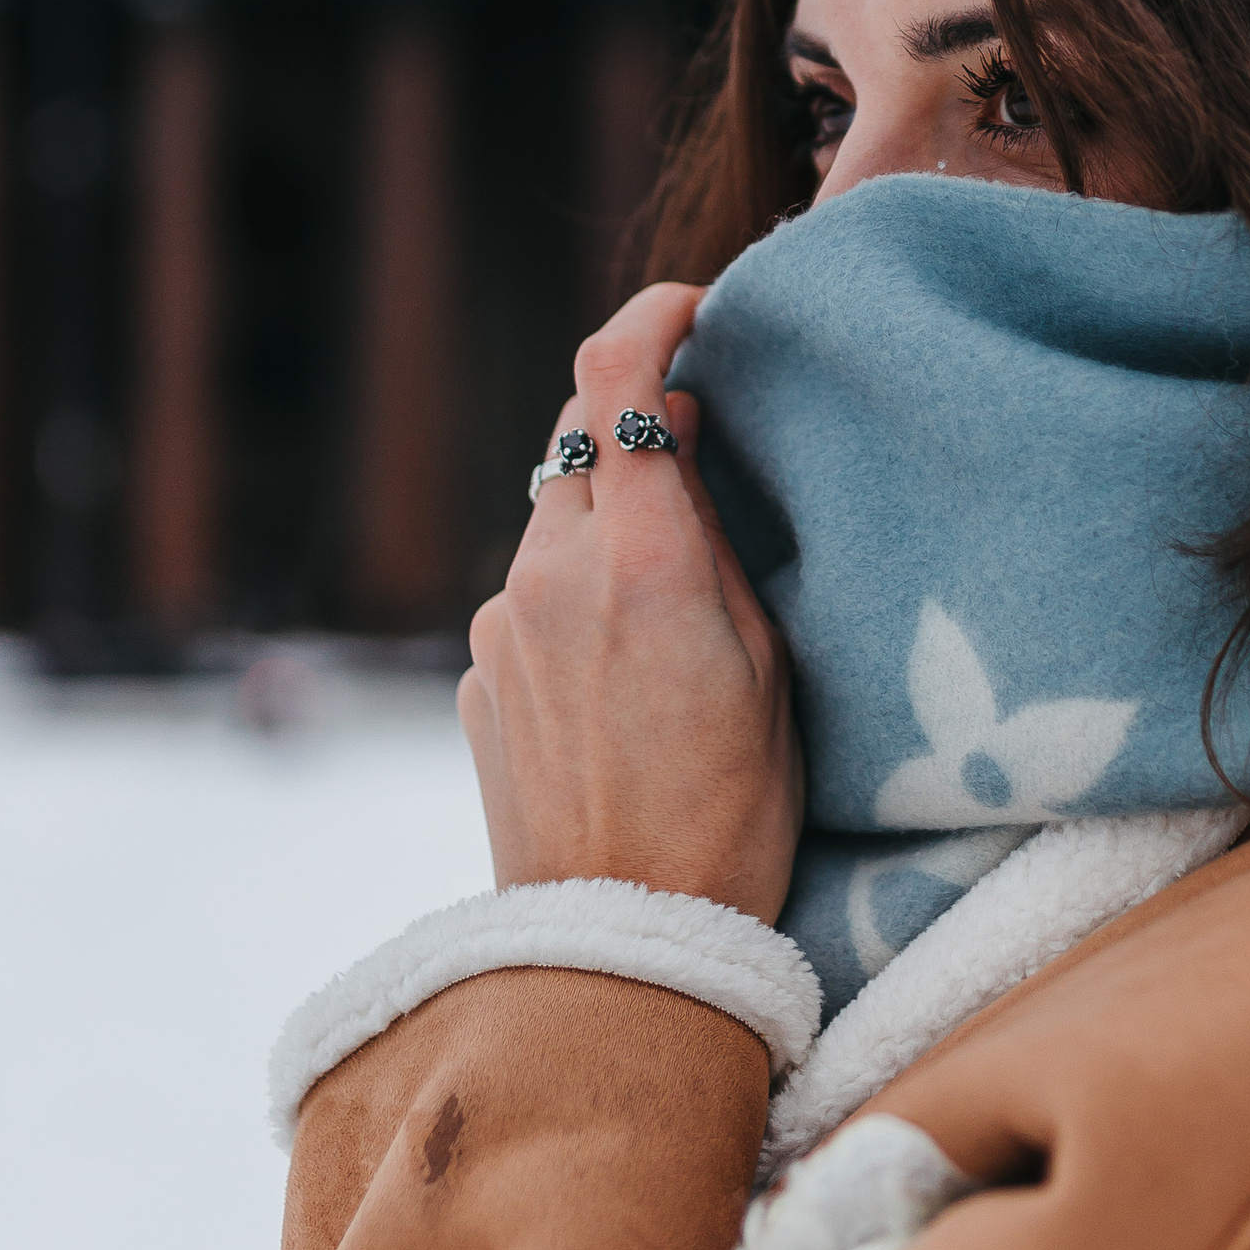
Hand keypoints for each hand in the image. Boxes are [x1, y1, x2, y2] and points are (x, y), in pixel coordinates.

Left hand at [460, 284, 804, 927]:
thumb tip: (685, 437)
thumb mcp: (771, 662)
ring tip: (676, 607)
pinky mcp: (477, 677)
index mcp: (644, 561)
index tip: (695, 305)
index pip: (616, 374)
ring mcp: (502, 625)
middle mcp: (553, 573)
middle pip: (578, 436)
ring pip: (555, 520)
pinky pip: (530, 598)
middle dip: (637, 422)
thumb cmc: (734, 811)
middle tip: (704, 453)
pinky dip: (577, 597)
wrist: (627, 944)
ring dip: (610, 523)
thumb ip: (718, 538)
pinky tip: (627, 676)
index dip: (653, 312)